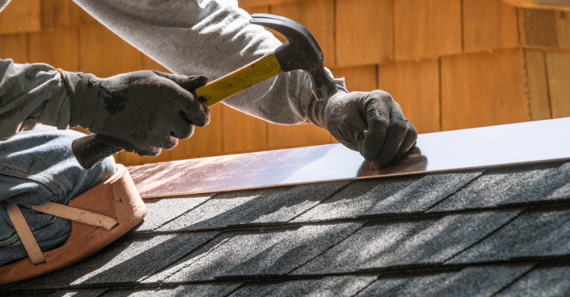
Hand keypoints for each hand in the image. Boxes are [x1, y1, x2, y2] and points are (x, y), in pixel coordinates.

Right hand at [63, 70, 208, 155]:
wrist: (96, 103)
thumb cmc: (129, 86)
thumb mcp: (155, 78)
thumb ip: (182, 82)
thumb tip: (206, 82)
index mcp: (170, 95)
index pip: (199, 111)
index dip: (201, 114)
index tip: (198, 113)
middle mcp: (165, 115)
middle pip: (188, 131)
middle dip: (182, 125)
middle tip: (169, 116)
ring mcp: (154, 132)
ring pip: (174, 141)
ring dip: (168, 134)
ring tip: (151, 120)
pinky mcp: (143, 145)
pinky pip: (158, 149)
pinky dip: (154, 142)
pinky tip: (142, 129)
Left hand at [320, 90, 416, 164]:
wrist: (339, 112)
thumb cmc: (339, 115)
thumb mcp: (344, 125)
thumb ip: (361, 138)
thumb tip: (376, 155)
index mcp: (376, 98)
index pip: (381, 123)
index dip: (374, 143)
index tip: (365, 154)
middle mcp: (391, 106)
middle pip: (399, 128)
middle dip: (387, 150)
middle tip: (374, 162)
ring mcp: (399, 116)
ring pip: (410, 134)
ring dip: (397, 152)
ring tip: (380, 160)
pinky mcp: (401, 129)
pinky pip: (410, 140)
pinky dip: (400, 151)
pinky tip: (386, 157)